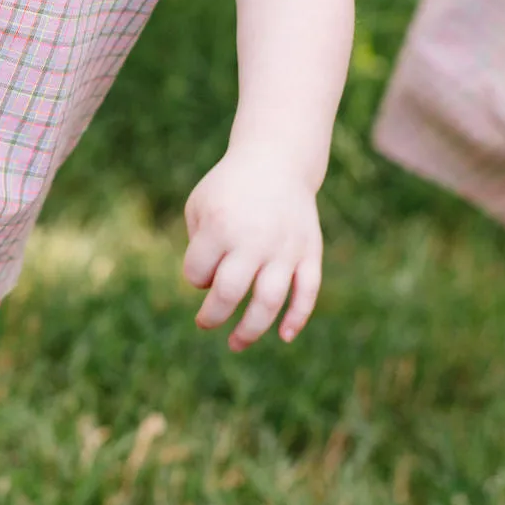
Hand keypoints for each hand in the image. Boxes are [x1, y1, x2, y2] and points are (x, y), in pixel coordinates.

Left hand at [182, 147, 322, 350]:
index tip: (201, 268)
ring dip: (251, 330)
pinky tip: (284, 336)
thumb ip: (196, 245)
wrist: (277, 160)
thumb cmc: (229, 188)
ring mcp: (284, 248)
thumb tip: (208, 288)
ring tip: (235, 344)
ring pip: (268, 302)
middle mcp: (253, 240)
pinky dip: (297, 318)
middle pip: (229, 293)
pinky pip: (307, 292)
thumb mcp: (200, 204)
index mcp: (220, 226)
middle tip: (205, 321)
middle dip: (213, 316)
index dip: (195, 277)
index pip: (197, 273)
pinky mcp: (309, 252)